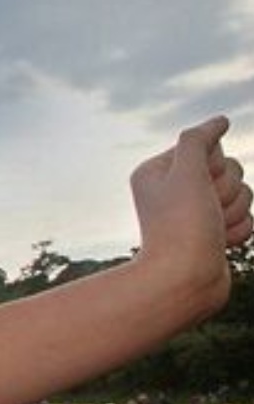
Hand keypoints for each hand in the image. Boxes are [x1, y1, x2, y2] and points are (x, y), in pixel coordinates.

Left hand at [131, 117, 250, 292]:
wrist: (184, 282)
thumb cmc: (181, 226)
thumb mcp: (187, 173)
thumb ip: (200, 140)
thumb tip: (219, 121)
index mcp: (158, 171)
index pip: (209, 148)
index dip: (212, 166)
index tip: (195, 186)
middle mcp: (175, 190)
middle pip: (230, 169)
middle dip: (226, 191)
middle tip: (204, 212)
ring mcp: (196, 212)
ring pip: (243, 194)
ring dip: (234, 213)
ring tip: (212, 232)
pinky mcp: (215, 232)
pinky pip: (247, 219)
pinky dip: (238, 231)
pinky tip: (219, 245)